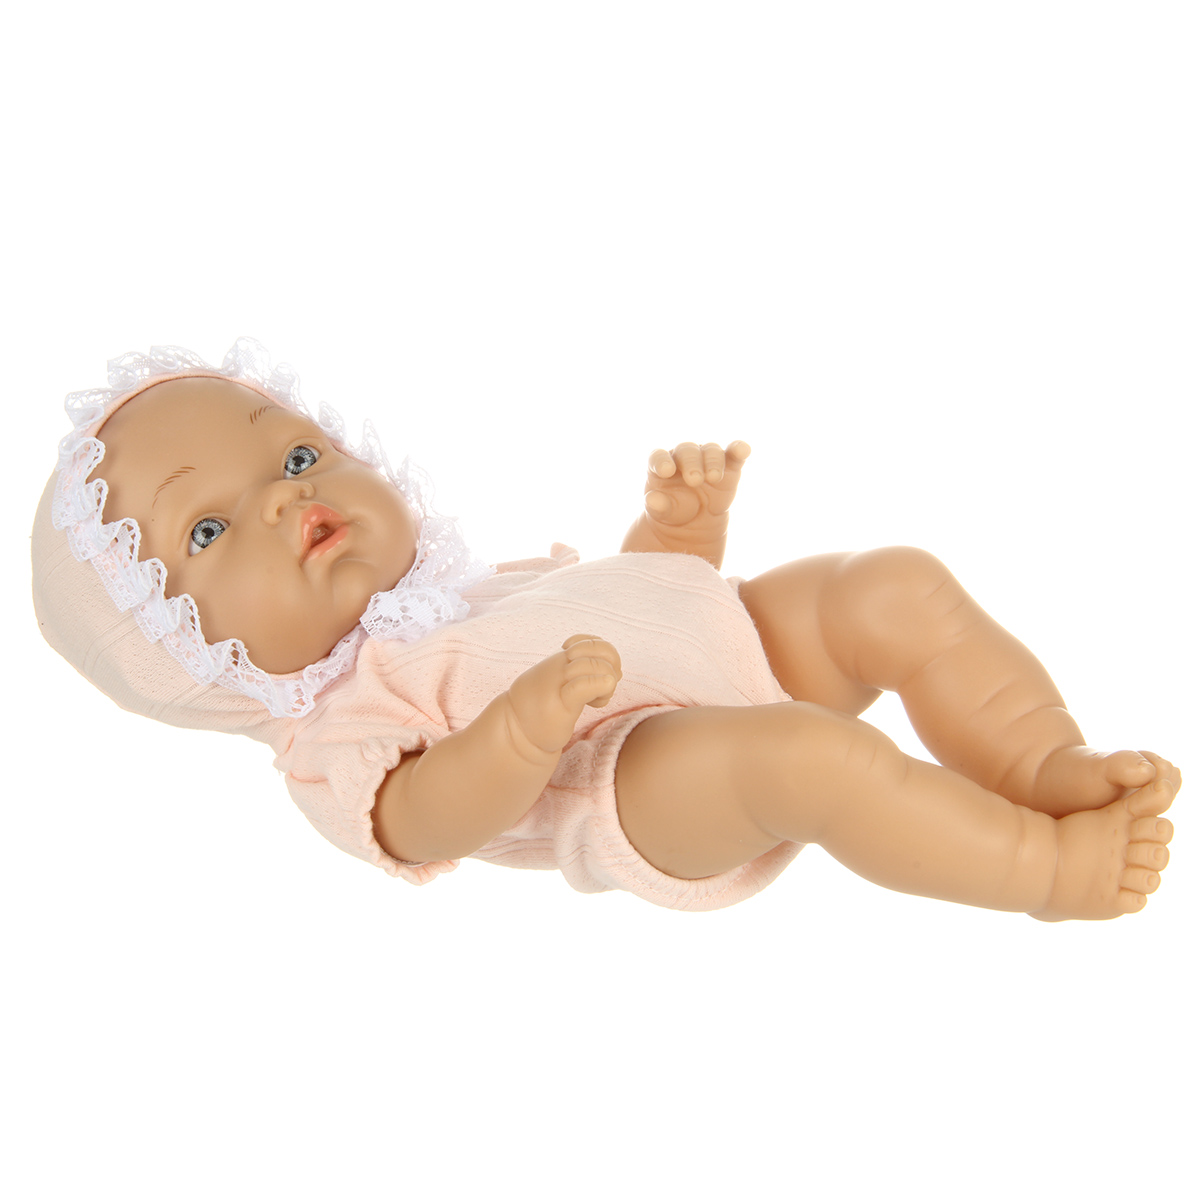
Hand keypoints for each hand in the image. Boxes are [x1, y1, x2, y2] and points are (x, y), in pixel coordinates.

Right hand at [504, 635, 622, 755]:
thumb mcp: (564, 685)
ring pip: (597, 665)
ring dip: (606, 682)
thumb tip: (614, 675)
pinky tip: (594, 702)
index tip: (598, 675)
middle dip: (612, 669)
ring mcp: (560, 681)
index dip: (606, 655)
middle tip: (601, 690)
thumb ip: (585, 675)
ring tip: (595, 699)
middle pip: (603, 650)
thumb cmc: (543, 710)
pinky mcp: (562, 702)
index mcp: (564, 659)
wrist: (515, 729)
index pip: (596, 641)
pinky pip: (584, 685)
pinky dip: (598, 687)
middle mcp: (562, 665)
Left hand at [620, 441, 750, 568]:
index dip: (661, 461)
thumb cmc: (674, 511)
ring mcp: (706, 458)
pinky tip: (743, 450)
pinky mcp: (728, 466)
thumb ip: (658, 506)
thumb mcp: (663, 512)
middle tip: (694, 480)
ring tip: (713, 478)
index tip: (666, 471)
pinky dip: (739, 450)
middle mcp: (684, 456)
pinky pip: (734, 453)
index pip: (658, 456)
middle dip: (691, 463)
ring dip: (713, 461)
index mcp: (662, 464)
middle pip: (687, 451)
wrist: (695, 519)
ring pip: (710, 450)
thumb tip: (653, 500)